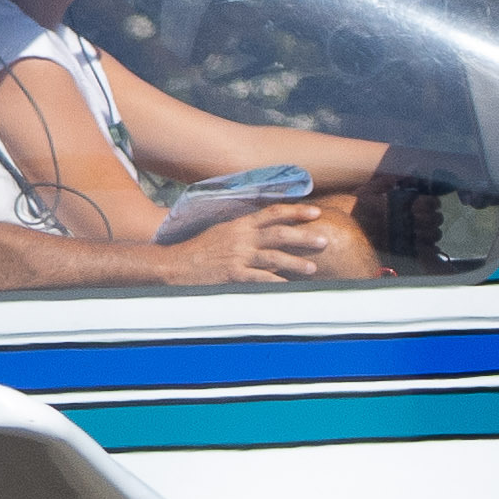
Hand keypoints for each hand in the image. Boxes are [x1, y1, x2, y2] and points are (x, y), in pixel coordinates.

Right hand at [159, 199, 343, 286]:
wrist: (174, 265)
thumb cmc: (198, 249)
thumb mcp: (222, 231)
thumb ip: (244, 230)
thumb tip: (266, 230)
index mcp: (239, 224)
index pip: (272, 213)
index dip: (295, 211)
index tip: (316, 212)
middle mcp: (241, 238)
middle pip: (279, 234)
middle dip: (303, 236)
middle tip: (324, 240)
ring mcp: (237, 256)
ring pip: (273, 257)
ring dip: (295, 263)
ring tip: (313, 268)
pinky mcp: (232, 275)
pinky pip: (259, 278)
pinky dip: (275, 282)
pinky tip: (289, 287)